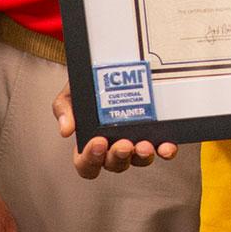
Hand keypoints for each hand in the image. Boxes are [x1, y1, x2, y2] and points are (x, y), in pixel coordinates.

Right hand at [53, 86, 178, 178]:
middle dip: (118, 157)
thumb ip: (63, 109)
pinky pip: (161, 149)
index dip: (91, 159)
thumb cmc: (89, 86)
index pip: (87, 164)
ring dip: (142, 157)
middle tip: (123, 144)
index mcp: (90, 143)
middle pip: (114, 164)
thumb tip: (66, 130)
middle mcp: (113, 147)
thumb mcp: (71, 93)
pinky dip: (165, 150)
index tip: (98, 142)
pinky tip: (167, 146)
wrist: (111, 67)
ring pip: (138, 160)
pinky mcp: (155, 135)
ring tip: (144, 145)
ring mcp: (135, 142)